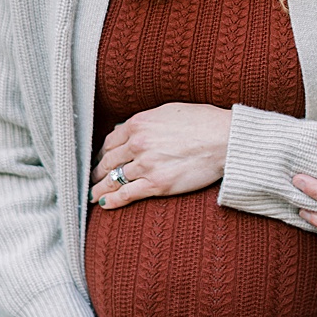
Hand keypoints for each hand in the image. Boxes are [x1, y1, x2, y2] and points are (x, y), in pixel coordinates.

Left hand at [90, 103, 232, 208]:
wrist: (224, 139)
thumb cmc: (203, 122)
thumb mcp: (167, 111)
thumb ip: (144, 122)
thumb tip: (127, 129)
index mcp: (138, 124)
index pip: (110, 141)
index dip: (103, 153)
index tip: (101, 160)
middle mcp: (137, 143)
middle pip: (108, 161)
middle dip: (98, 172)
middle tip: (92, 179)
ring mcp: (146, 164)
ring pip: (113, 179)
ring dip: (100, 188)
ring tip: (94, 194)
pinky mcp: (157, 184)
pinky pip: (126, 194)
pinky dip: (112, 201)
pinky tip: (104, 204)